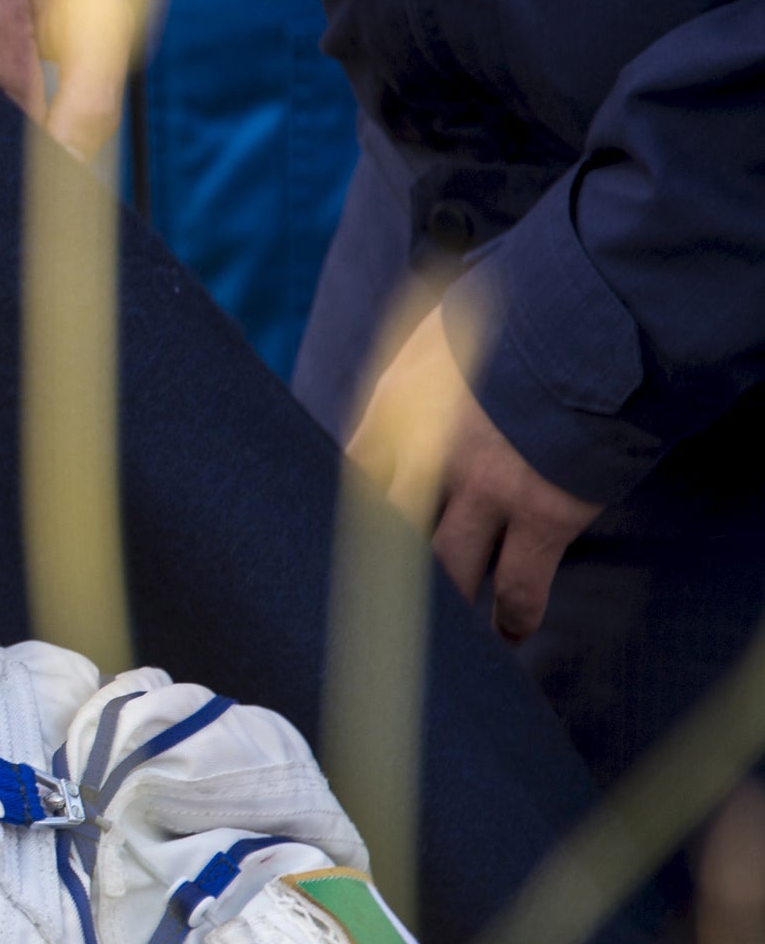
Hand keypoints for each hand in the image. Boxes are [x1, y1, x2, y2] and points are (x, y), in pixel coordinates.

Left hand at [348, 306, 601, 641]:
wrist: (604, 309)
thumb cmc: (525, 307)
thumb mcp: (443, 325)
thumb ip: (412, 369)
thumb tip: (393, 395)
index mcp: (398, 405)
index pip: (349, 475)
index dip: (344, 513)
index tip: (340, 542)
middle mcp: (429, 453)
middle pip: (386, 533)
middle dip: (379, 573)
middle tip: (374, 606)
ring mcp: (486, 489)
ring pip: (446, 569)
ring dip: (443, 605)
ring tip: (440, 636)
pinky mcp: (544, 514)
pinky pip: (519, 585)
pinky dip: (514, 618)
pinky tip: (511, 634)